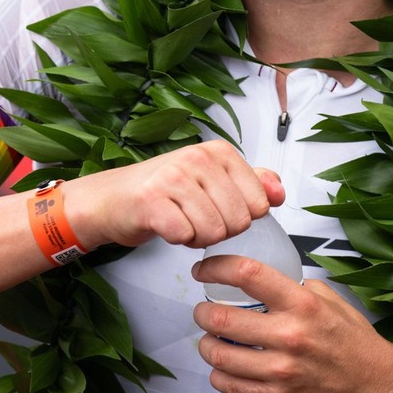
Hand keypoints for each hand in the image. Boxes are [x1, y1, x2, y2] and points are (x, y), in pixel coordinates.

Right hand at [68, 140, 284, 249]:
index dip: (239, 217)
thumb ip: (252, 184)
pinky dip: (178, 240)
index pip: (259, 204)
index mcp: (219, 152)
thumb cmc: (164, 191)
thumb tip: (280, 193)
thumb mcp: (214, 180)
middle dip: (218, 231)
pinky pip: (185, 236)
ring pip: (213, 232)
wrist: (112, 199)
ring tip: (180, 220)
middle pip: (238, 222)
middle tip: (194, 217)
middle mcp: (198, 158)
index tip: (216, 207)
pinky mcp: (151, 200)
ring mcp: (173, 177)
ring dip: (197, 237)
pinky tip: (166, 225)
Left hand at [191, 255, 392, 392]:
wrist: (376, 386)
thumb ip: (298, 286)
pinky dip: (219, 372)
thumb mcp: (332, 301)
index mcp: (303, 305)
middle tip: (202, 311)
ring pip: (219, 354)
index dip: (216, 267)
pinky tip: (224, 365)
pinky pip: (230, 384)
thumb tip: (268, 278)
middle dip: (201, 312)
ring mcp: (282, 369)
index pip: (247, 274)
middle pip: (221, 317)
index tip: (205, 269)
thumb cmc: (355, 344)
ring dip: (206, 344)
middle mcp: (290, 335)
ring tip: (210, 339)